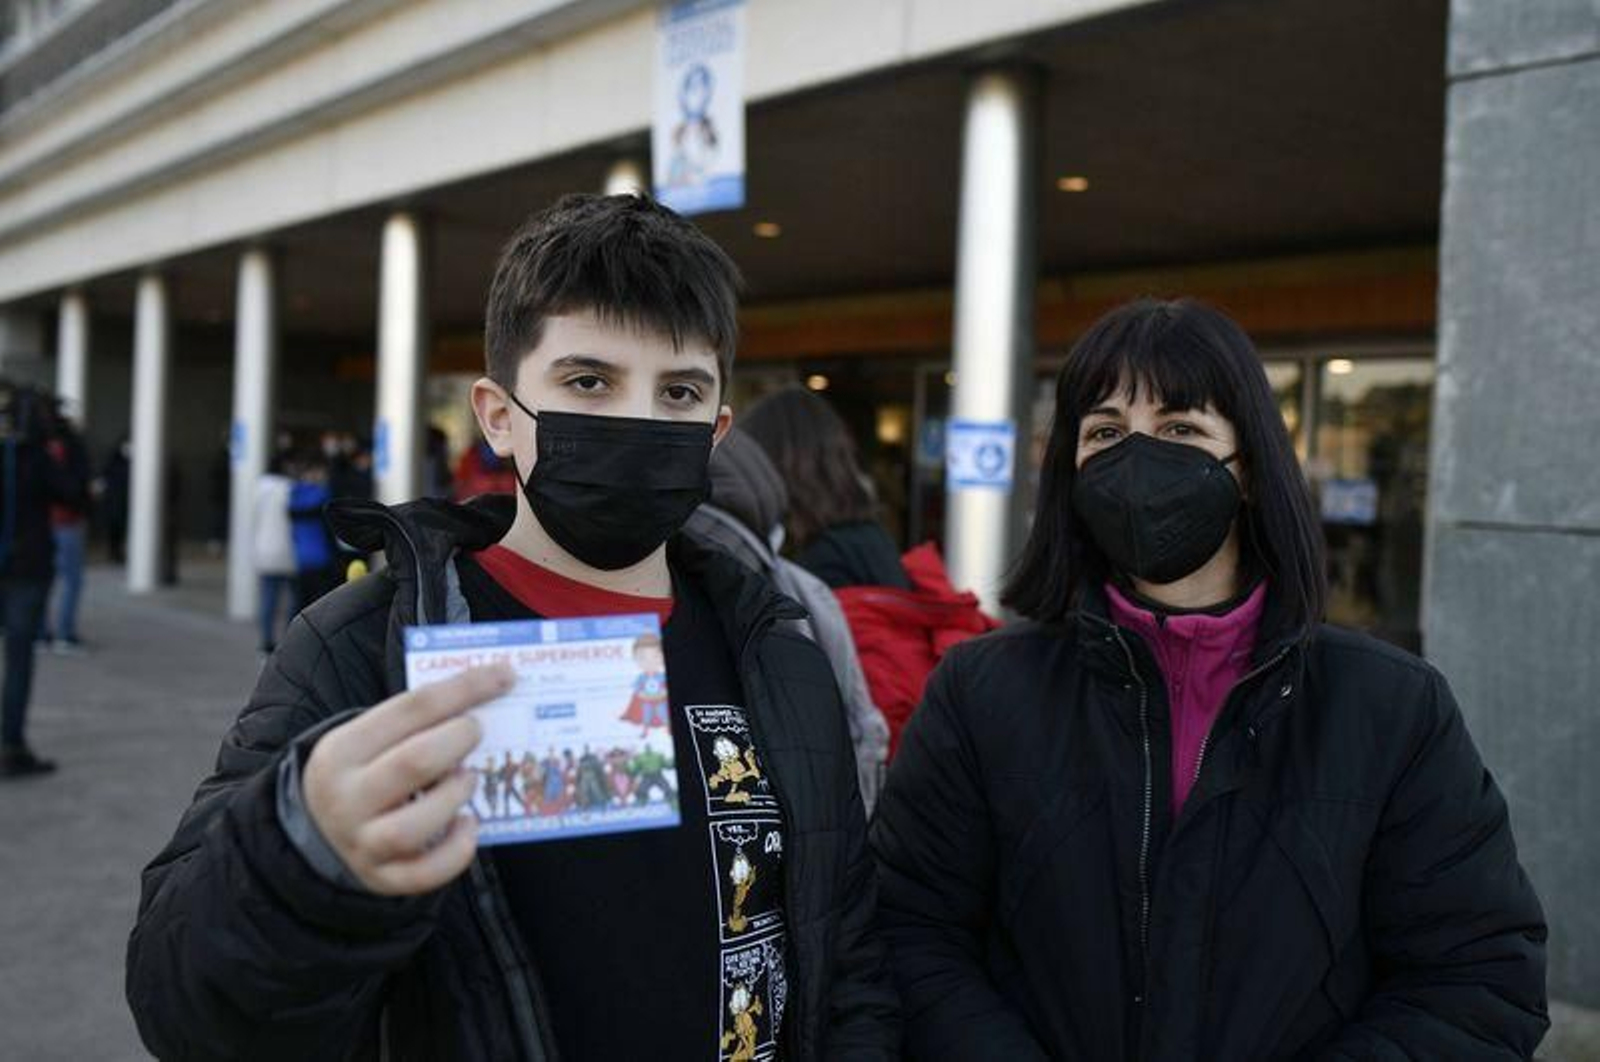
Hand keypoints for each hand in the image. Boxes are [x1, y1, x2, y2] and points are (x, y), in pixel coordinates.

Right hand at [302, 664, 513, 894]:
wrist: (320, 830)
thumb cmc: (366, 770)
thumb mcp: (371, 738)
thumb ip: (418, 721)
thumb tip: (490, 690)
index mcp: (342, 749)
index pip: (412, 707)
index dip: (466, 688)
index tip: (505, 675)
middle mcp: (346, 798)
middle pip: (414, 762)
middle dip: (459, 740)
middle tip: (477, 731)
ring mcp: (362, 843)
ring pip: (414, 826)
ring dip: (455, 797)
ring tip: (470, 779)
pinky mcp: (381, 878)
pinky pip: (424, 874)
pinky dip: (456, 851)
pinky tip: (469, 825)